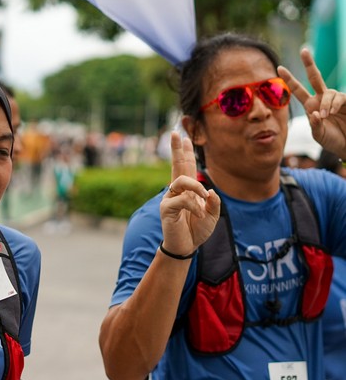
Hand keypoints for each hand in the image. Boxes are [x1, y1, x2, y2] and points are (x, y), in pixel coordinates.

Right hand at [159, 132, 219, 255]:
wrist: (186, 247)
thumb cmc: (197, 230)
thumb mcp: (212, 215)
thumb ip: (213, 202)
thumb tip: (210, 191)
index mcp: (187, 190)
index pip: (186, 167)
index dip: (185, 152)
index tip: (185, 137)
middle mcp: (176, 190)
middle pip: (176, 165)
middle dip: (176, 149)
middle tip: (175, 133)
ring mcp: (169, 198)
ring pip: (182, 181)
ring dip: (197, 188)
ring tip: (204, 200)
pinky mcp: (166, 208)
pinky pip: (183, 200)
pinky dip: (195, 206)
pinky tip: (199, 215)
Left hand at [278, 48, 345, 158]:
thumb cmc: (332, 140)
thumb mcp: (319, 135)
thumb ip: (315, 125)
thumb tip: (315, 113)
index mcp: (311, 106)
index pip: (298, 90)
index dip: (289, 79)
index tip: (279, 67)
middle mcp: (321, 99)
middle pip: (314, 77)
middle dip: (309, 63)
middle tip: (304, 50)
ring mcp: (335, 99)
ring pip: (328, 92)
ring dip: (325, 103)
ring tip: (326, 115)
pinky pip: (339, 97)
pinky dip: (333, 104)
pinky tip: (331, 112)